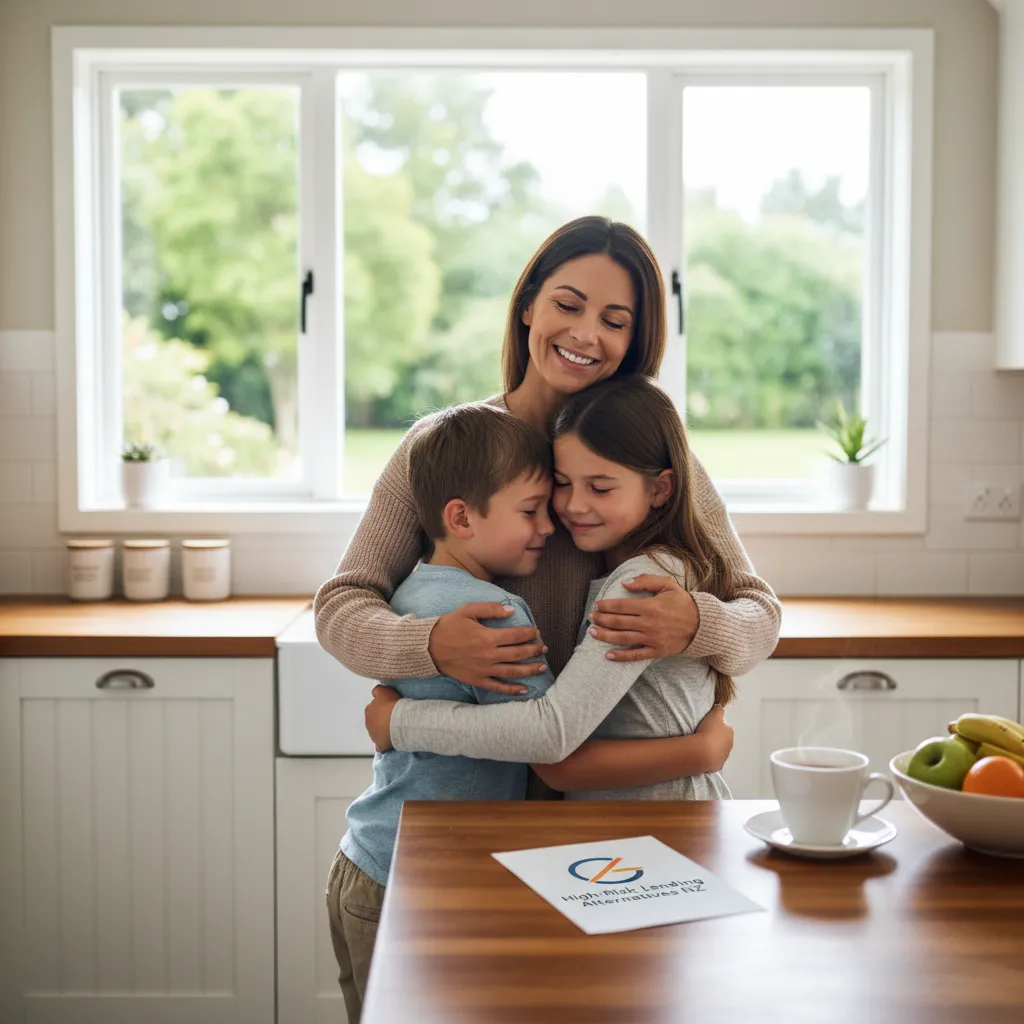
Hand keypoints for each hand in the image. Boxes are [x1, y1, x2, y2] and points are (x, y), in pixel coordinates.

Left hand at [365, 685, 401, 752]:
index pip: (373, 709)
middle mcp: (368, 723)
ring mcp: (373, 735)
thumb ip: (377, 690)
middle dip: (381, 720)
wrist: (398, 721)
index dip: (381, 708)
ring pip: (377, 733)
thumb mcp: (383, 690)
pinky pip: (381, 746)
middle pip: (374, 721)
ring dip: (383, 731)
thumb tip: (374, 692)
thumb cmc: (392, 705)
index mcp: (368, 710)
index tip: (389, 708)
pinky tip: (390, 742)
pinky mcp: (379, 745)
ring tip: (395, 729)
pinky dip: (384, 744)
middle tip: (392, 718)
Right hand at [428, 602, 546, 695]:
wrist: (428, 647)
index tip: (536, 632)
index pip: (516, 636)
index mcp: (488, 637)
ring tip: (542, 667)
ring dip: (530, 670)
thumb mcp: (468, 610)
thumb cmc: (449, 626)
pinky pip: (497, 687)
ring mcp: (484, 669)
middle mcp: (489, 655)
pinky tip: (524, 689)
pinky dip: (511, 690)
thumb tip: (511, 611)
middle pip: (518, 654)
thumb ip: (491, 609)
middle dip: (534, 651)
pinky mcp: (477, 680)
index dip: (530, 634)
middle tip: (544, 648)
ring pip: (512, 671)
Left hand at [588, 575, 699, 661]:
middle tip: (591, 617)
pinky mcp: (657, 651)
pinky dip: (621, 656)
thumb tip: (624, 583)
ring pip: (622, 638)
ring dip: (605, 635)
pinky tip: (608, 655)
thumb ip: (645, 581)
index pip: (621, 606)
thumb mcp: (667, 585)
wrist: (703, 625)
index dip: (606, 606)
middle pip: (618, 622)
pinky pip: (635, 655)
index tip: (597, 605)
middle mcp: (649, 623)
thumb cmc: (683, 603)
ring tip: (592, 632)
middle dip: (601, 619)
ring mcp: (652, 638)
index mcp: (650, 606)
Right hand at [695, 704, 733, 772]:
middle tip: (703, 735)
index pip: (724, 726)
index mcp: (729, 731)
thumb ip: (718, 709)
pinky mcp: (718, 765)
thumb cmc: (708, 732)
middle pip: (722, 738)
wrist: (702, 752)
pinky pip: (714, 759)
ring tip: (701, 745)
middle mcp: (730, 744)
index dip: (715, 725)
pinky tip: (701, 754)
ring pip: (719, 749)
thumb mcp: (714, 714)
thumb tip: (719, 706)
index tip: (707, 725)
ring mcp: (724, 756)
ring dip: (712, 747)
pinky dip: (709, 757)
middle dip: (715, 737)